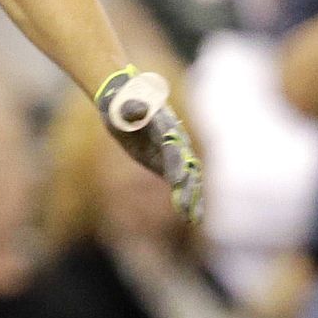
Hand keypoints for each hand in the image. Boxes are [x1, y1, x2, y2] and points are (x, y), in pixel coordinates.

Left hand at [96, 68, 202, 223]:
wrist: (124, 98)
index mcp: (165, 126)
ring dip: (193, 197)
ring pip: (188, 176)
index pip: (173, 148)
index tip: (178, 181)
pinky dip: (185, 196)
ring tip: (197, 219)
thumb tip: (138, 109)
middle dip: (190, 188)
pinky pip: (179, 180)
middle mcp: (175, 140)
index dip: (176, 164)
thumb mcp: (122, 104)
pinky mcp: (165, 161)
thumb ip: (132, 109)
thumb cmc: (121, 100)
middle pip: (187, 166)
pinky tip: (189, 216)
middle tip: (193, 210)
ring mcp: (173, 151)